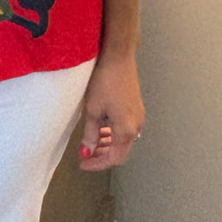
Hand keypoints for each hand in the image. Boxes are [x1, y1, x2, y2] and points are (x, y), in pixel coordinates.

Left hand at [78, 50, 145, 170]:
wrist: (118, 57)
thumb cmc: (104, 82)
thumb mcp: (93, 110)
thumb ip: (91, 135)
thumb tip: (88, 152)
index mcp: (126, 130)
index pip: (114, 158)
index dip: (98, 164)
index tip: (83, 163)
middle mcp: (137, 126)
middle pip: (121, 151)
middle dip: (102, 156)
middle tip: (86, 156)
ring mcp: (139, 116)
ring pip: (124, 140)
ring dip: (108, 145)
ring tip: (91, 143)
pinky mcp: (136, 108)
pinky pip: (126, 128)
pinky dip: (114, 134)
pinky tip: (102, 129)